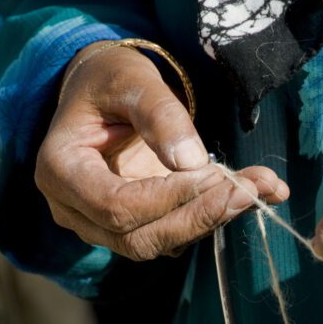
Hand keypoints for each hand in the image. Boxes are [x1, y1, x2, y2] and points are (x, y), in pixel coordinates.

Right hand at [35, 41, 287, 259]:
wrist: (106, 93)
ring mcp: (102, 225)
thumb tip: (191, 160)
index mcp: (60, 171)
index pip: (115, 206)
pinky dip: (214, 216)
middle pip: (138, 238)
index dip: (168, 198)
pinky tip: (253, 191)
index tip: (216, 174)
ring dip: (214, 219)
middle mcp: (75, 210)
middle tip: (252, 188)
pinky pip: (174, 235)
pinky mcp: (134, 227)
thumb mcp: (132, 80)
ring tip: (262, 186)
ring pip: (160, 243)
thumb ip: (159, 115)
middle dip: (199, 216)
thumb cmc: (111, 81)